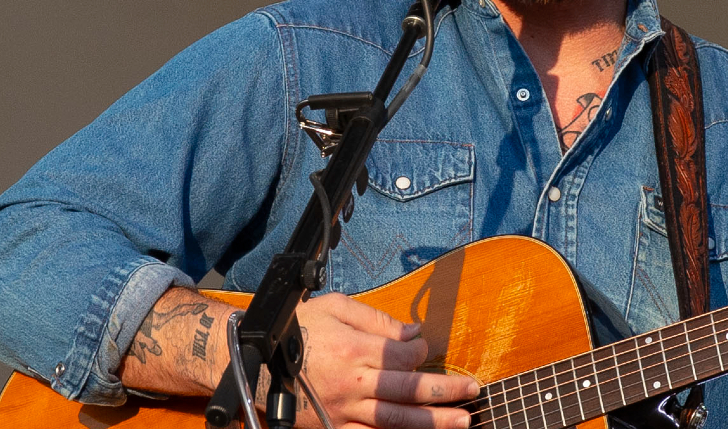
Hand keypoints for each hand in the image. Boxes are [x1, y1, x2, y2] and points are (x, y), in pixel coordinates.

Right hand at [288, 293, 480, 428]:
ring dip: (432, 422)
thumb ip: (377, 321)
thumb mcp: (335, 309)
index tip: (426, 348)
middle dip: (445, 391)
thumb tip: (413, 332)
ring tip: (461, 422)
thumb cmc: (297, 331)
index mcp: (353, 350)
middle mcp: (352, 384)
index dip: (421, 351)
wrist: (254, 362)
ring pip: (395, 420)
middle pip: (408, 390)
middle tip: (473, 392)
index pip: (403, 356)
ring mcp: (343, 412)